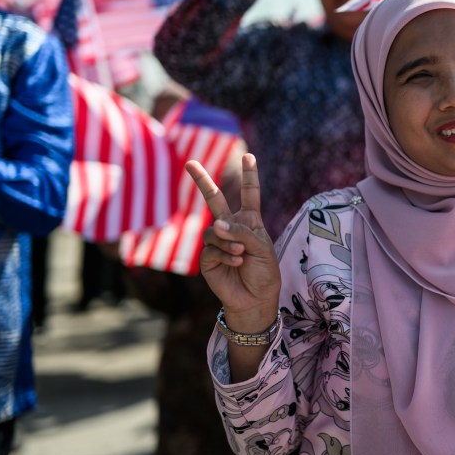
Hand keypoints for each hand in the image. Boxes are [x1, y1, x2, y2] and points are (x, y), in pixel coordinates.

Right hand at [186, 153, 279, 330]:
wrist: (256, 298)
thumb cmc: (264, 272)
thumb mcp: (263, 248)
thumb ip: (243, 232)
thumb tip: (217, 226)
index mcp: (250, 221)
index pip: (250, 194)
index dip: (250, 175)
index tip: (249, 156)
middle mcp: (231, 228)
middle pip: (214, 199)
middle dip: (202, 181)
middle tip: (189, 162)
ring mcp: (217, 242)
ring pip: (214, 231)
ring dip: (229, 242)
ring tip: (241, 254)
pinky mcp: (208, 258)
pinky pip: (211, 249)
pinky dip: (225, 255)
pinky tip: (236, 263)